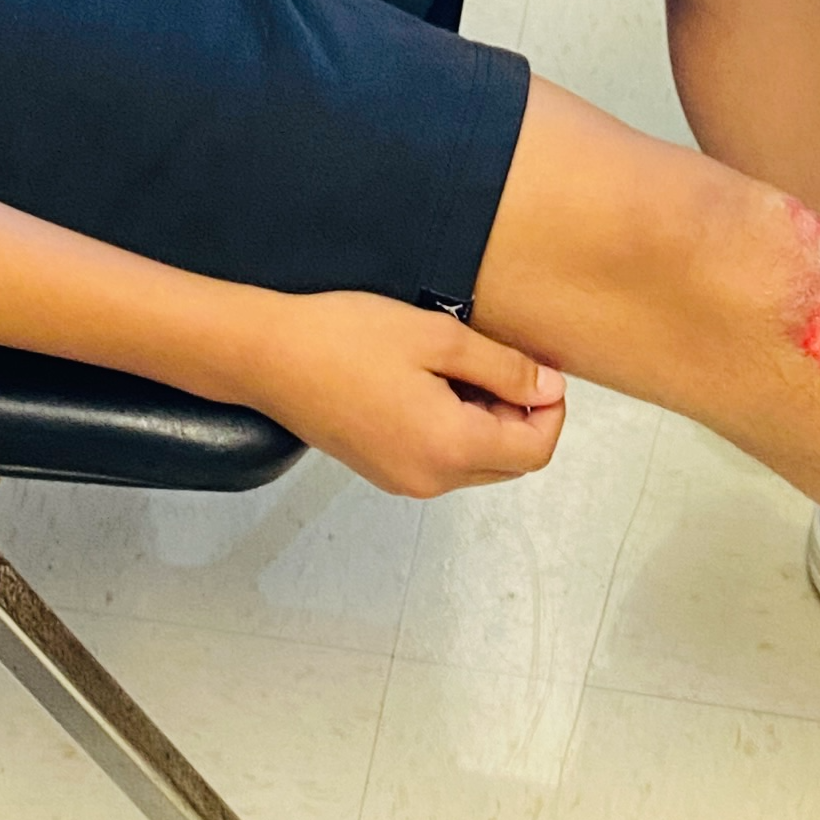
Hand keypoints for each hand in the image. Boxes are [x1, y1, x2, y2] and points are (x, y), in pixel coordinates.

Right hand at [251, 292, 568, 495]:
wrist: (269, 357)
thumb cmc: (348, 339)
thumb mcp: (438, 338)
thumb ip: (503, 367)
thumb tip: (548, 388)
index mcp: (450, 448)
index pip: (535, 450)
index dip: (551, 409)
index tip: (538, 367)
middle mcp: (430, 480)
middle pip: (509, 462)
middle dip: (519, 415)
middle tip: (495, 358)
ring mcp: (403, 481)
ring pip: (476, 462)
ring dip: (486, 420)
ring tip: (456, 366)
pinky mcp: (381, 471)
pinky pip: (442, 459)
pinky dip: (454, 428)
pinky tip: (429, 383)